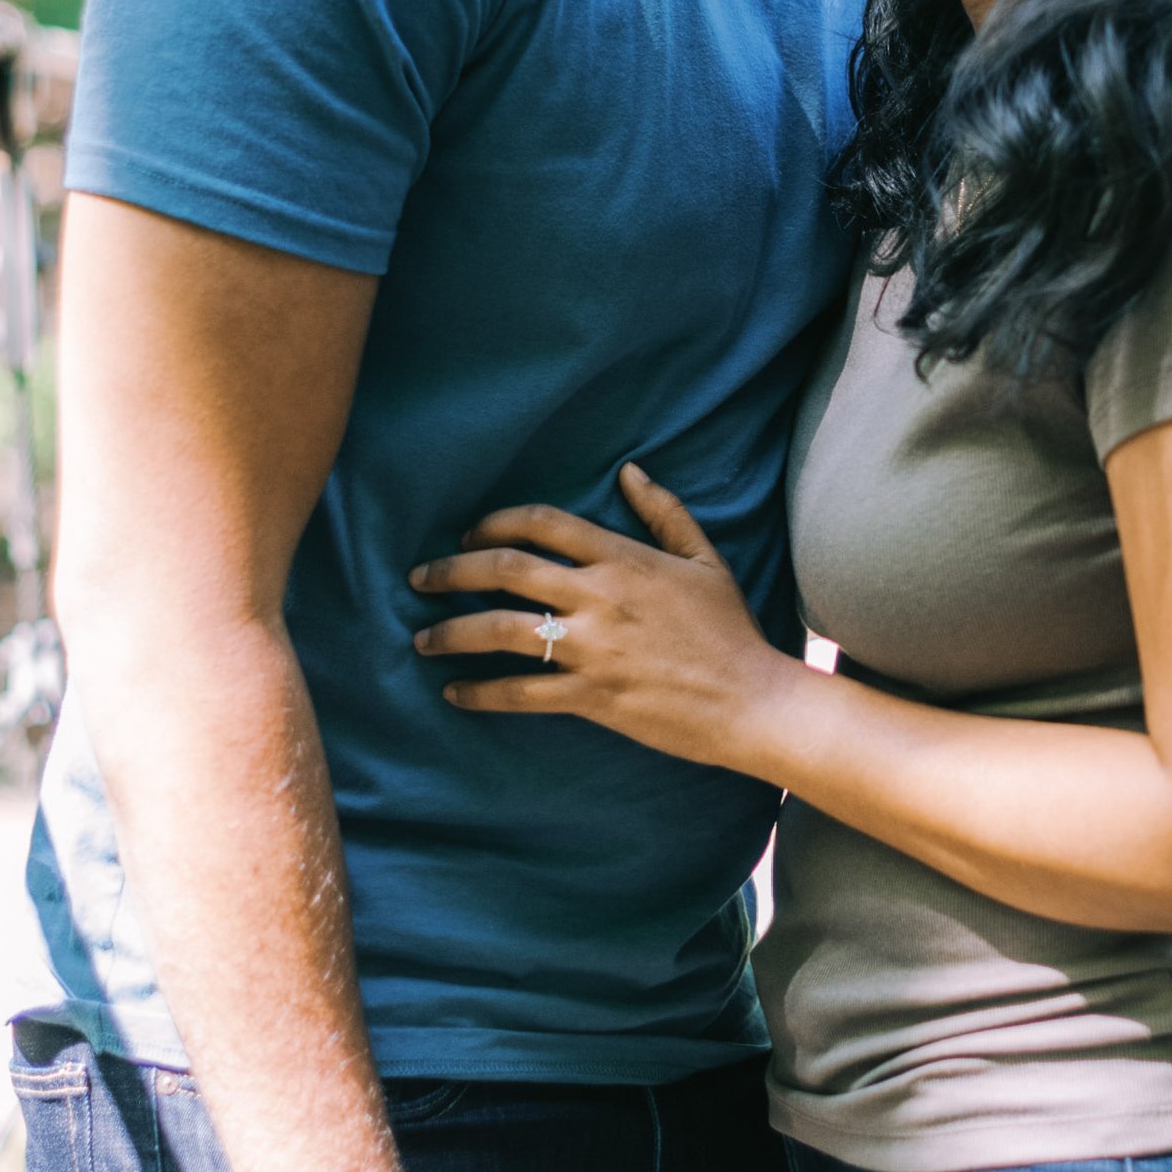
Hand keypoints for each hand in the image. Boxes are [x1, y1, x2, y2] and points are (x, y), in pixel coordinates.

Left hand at [409, 465, 787, 767]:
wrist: (750, 701)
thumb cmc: (729, 631)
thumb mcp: (705, 560)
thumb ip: (665, 513)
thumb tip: (629, 471)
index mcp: (623, 558)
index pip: (542, 523)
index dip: (494, 523)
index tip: (467, 536)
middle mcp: (599, 596)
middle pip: (505, 569)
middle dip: (452, 571)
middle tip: (421, 578)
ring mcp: (592, 647)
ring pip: (500, 629)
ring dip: (451, 632)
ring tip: (423, 638)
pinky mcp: (590, 696)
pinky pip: (520, 692)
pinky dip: (479, 693)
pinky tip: (455, 694)